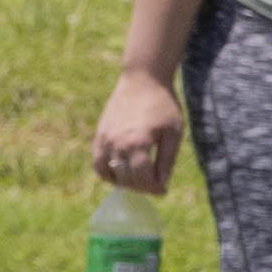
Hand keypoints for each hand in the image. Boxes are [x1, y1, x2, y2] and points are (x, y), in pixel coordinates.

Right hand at [107, 71, 191, 195]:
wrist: (142, 80)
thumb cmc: (163, 105)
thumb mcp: (173, 132)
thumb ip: (167, 160)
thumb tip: (161, 183)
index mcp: (138, 143)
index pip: (142, 178)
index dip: (153, 188)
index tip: (162, 191)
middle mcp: (118, 144)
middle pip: (126, 178)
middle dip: (141, 187)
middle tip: (153, 186)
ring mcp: (105, 140)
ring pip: (109, 174)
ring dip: (123, 182)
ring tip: (137, 180)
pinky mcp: (99, 136)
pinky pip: (98, 163)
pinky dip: (107, 173)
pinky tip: (121, 172)